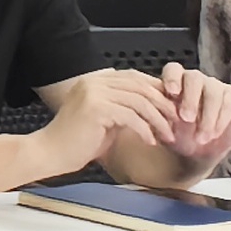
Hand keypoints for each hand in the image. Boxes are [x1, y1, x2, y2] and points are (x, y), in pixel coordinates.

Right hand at [39, 68, 172, 170]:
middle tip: (178, 122)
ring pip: (139, 101)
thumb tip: (154, 107)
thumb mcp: (107, 119)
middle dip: (164, 104)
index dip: (157, 91)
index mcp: (95, 81)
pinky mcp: (95, 108)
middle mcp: (94, 82)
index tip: (173, 108)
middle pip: (140, 86)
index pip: (135, 77)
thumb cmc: (78, 141)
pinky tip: (150, 142)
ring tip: (168, 136)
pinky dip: (145, 130)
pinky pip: (131, 116)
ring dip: (158, 120)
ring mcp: (93, 93)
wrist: (52, 153)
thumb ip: (125, 108)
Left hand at [154, 65, 230, 163]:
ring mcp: (215, 87)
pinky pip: (228, 105)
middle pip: (194, 78)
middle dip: (190, 99)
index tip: (171, 92)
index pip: (173, 69)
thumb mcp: (162, 129)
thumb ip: (155, 118)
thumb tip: (146, 115)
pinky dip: (220, 121)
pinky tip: (212, 135)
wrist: (198, 153)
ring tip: (200, 138)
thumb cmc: (176, 136)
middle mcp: (195, 80)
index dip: (172, 78)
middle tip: (186, 119)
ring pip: (213, 92)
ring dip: (207, 116)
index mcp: (175, 82)